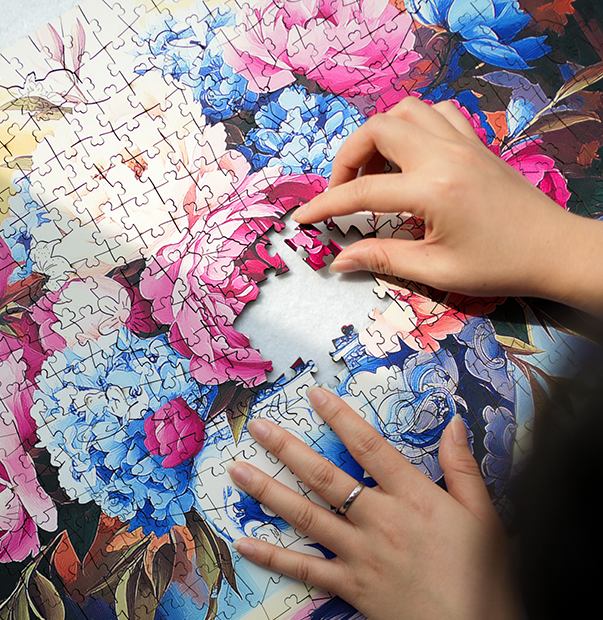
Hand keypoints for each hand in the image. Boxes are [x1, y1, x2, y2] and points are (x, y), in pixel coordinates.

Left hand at [228, 385, 556, 619]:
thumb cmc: (483, 575)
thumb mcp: (484, 513)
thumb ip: (463, 466)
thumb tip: (454, 423)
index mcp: (412, 496)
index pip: (370, 447)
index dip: (341, 418)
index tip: (314, 395)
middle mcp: (378, 518)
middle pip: (325, 477)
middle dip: (289, 449)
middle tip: (257, 428)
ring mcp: (358, 553)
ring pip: (306, 515)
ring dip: (269, 492)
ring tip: (237, 472)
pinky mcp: (348, 585)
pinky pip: (304, 568)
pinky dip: (273, 556)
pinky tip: (243, 542)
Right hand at [294, 97, 602, 312]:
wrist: (554, 250)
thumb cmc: (499, 266)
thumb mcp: (436, 271)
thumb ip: (382, 258)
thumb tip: (340, 260)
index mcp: (433, 190)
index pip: (362, 190)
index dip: (325, 205)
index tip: (302, 218)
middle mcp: (446, 156)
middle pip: (378, 129)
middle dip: (347, 157)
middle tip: (343, 193)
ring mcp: (463, 143)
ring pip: (406, 111)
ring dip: (378, 136)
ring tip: (373, 173)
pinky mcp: (476, 143)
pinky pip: (436, 113)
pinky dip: (412, 126)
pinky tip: (409, 157)